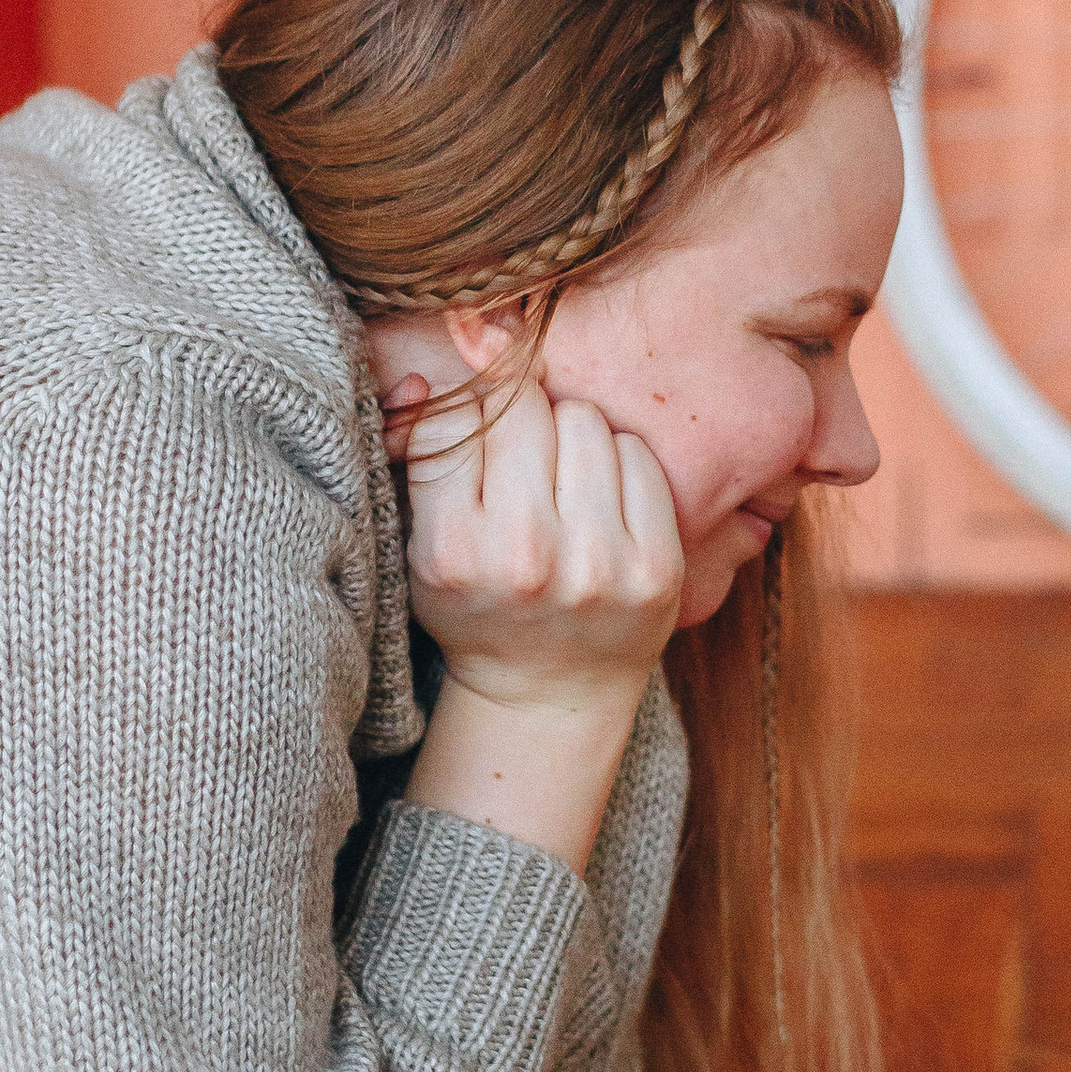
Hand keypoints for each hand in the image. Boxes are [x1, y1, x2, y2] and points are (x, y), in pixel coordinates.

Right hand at [396, 367, 685, 711]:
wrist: (551, 692)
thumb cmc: (479, 606)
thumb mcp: (420, 548)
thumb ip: (414, 459)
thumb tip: (420, 379)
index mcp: (452, 553)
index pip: (452, 420)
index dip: (461, 416)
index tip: (472, 439)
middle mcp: (526, 557)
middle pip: (522, 408)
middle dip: (517, 418)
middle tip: (521, 456)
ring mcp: (598, 563)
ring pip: (584, 419)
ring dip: (569, 434)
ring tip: (560, 478)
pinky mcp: (657, 566)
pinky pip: (638, 454)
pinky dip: (618, 461)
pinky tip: (601, 499)